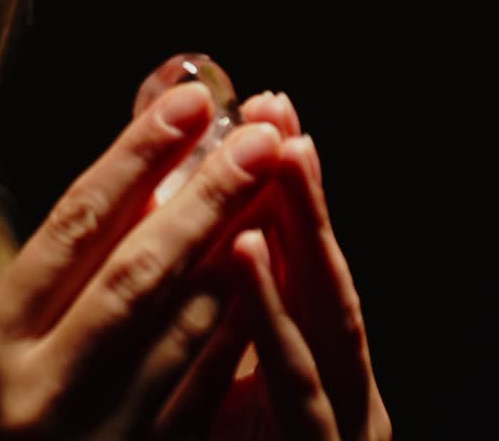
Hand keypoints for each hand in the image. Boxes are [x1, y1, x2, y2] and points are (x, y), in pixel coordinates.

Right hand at [0, 82, 288, 438]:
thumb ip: (54, 280)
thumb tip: (141, 178)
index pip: (70, 230)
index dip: (134, 157)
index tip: (191, 99)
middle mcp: (34, 394)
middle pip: (136, 271)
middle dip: (207, 194)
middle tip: (260, 131)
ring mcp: (93, 438)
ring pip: (185, 330)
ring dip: (242, 251)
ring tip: (278, 185)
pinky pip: (209, 389)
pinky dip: (244, 326)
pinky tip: (274, 274)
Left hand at [197, 93, 391, 439]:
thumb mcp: (223, 397)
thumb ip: (213, 327)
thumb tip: (178, 231)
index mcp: (314, 370)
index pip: (298, 262)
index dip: (281, 188)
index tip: (257, 112)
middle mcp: (340, 388)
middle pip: (320, 272)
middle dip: (296, 187)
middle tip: (275, 108)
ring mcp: (342, 422)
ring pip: (327, 315)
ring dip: (302, 231)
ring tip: (280, 156)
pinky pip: (299, 389)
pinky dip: (273, 320)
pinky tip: (245, 254)